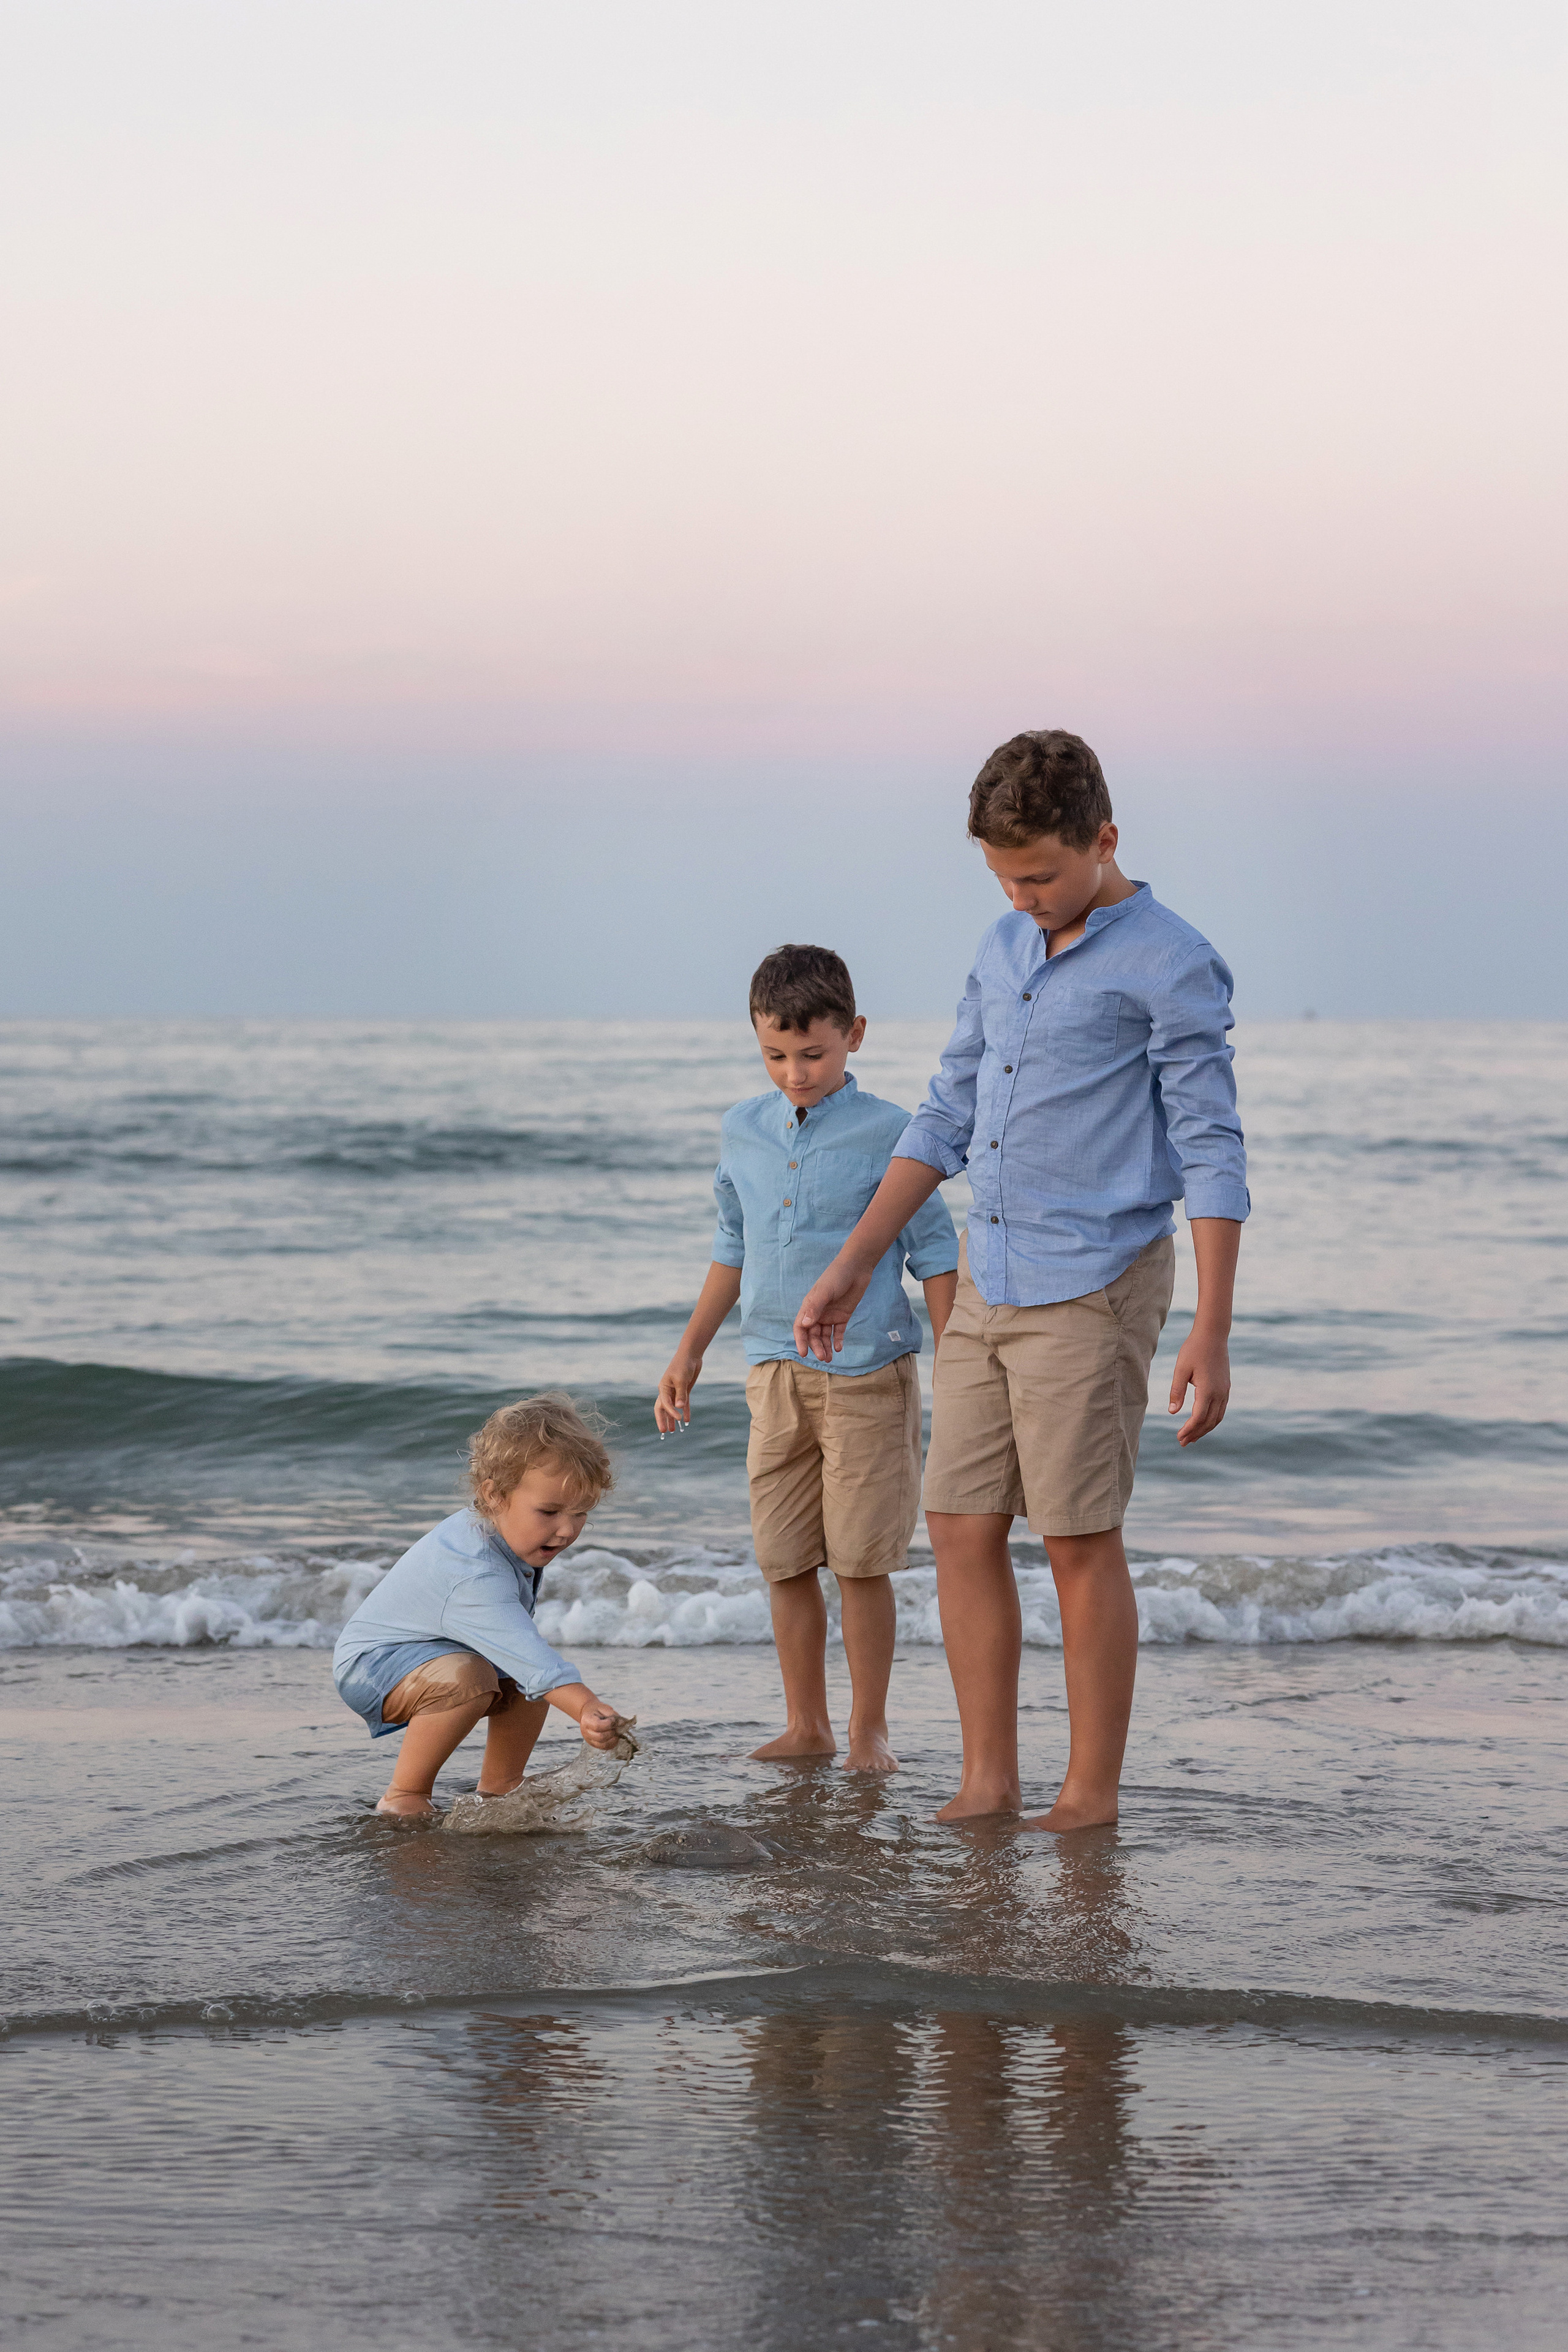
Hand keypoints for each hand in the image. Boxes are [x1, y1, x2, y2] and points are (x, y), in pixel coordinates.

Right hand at [577, 1698, 621, 1750]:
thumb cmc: (596, 1710)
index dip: (608, 1724)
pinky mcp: (594, 1744)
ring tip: (616, 1732)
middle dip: (612, 1732)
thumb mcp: (604, 1708)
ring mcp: (589, 1739)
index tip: (613, 1720)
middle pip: (600, 1737)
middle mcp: (586, 1732)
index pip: (597, 1726)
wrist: (589, 1713)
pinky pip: (605, 1747)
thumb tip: (623, 1723)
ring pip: (603, 1744)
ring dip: (613, 1739)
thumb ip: (613, 1715)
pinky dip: (612, 1743)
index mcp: (586, 1720)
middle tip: (616, 1727)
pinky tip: (615, 1737)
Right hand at [655, 1353, 700, 1431]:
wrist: (691, 1355)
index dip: (670, 1413)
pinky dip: (685, 1412)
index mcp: (663, 1388)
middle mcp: (668, 1391)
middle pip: (663, 1408)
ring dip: (673, 1419)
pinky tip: (687, 1421)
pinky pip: (684, 1404)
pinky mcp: (685, 1390)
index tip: (679, 1419)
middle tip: (664, 1432)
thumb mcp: (681, 1379)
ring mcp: (676, 1391)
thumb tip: (679, 1408)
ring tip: (673, 1431)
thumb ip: (681, 1394)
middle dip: (663, 1420)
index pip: (664, 1404)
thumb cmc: (683, 1365)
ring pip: (673, 1408)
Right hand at [791, 1253, 873, 1362]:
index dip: (801, 1340)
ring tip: (830, 1358)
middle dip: (816, 1347)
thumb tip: (804, 1324)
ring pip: (825, 1335)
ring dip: (826, 1346)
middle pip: (813, 1334)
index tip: (804, 1353)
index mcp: (809, 1306)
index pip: (800, 1327)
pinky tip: (838, 1348)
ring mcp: (830, 1315)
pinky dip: (837, 1340)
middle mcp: (818, 1313)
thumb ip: (815, 1307)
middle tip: (824, 1357)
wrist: (857, 1267)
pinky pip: (838, 1331)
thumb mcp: (825, 1291)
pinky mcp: (843, 1315)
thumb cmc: (837, 1276)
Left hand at [1168, 1326, 1230, 1445]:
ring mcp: (1225, 1391)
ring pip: (1217, 1418)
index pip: (1198, 1418)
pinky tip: (1202, 1422)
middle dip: (1196, 1434)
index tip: (1179, 1437)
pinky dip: (1212, 1420)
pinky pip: (1221, 1410)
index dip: (1189, 1430)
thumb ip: (1177, 1391)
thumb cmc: (1193, 1350)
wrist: (1213, 1335)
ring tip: (1192, 1437)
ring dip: (1205, 1429)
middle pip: (1209, 1422)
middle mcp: (1219, 1393)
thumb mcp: (1181, 1369)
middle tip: (1183, 1442)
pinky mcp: (1226, 1387)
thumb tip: (1172, 1412)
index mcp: (1208, 1390)